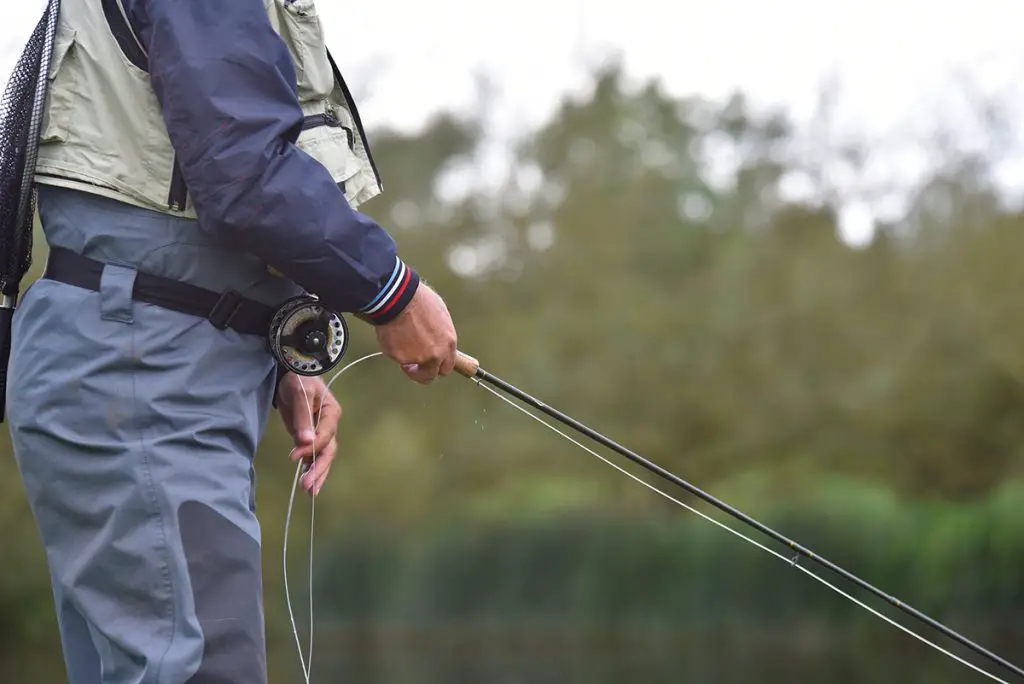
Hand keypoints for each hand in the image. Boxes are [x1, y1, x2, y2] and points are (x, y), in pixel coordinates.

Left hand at [276, 373, 340, 495]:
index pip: (326, 435)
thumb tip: (305, 441)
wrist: (289, 374)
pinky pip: (313, 455)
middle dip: (318, 469)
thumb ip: (303, 416)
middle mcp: (329, 425)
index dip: (312, 447)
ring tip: (309, 490)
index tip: (294, 455)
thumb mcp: (300, 394)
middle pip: (328, 451)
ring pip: (323, 456)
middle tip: (307, 486)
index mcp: (332, 413)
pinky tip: (306, 481)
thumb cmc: (297, 379)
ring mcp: (321, 432)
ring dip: (317, 473)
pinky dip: (310, 468)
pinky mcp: (309, 436)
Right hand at [374, 283, 456, 383]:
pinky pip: (395, 356)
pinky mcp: (400, 357)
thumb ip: (440, 335)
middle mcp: (435, 355)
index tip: (429, 364)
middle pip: (429, 376)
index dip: (437, 367)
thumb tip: (436, 340)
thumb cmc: (419, 300)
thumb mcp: (439, 316)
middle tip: (411, 366)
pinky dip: (393, 347)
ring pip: (409, 364)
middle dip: (420, 373)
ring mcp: (417, 358)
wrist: (399, 297)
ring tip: (399, 336)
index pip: (447, 367)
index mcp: (448, 344)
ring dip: (404, 357)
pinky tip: (392, 331)